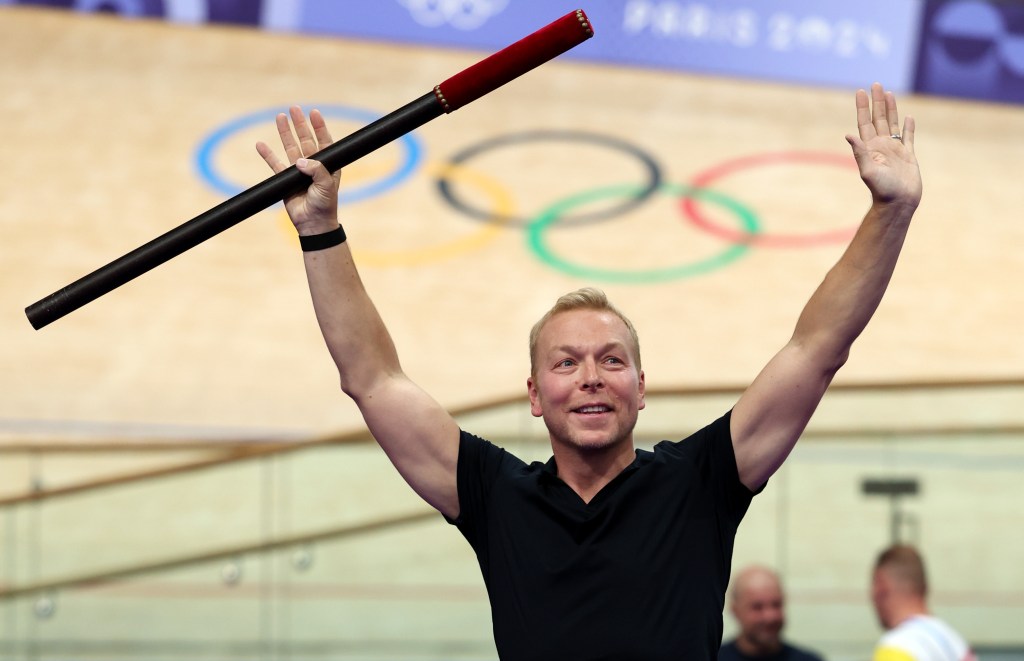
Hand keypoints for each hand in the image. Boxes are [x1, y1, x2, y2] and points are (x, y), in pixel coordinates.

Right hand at [255, 106, 341, 233]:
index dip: (319, 127)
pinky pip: (275, 164)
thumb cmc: (325, 205)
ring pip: (290, 147)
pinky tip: (260, 144)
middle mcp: (313, 165)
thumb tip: (300, 160)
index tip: (314, 112)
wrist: (313, 223)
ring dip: (285, 133)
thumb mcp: (326, 186)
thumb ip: (316, 170)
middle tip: (294, 108)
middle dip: (300, 124)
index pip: (324, 141)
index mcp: (327, 165)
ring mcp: (298, 171)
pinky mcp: (285, 179)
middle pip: (305, 139)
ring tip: (280, 116)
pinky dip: (267, 154)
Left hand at [846, 83, 921, 208]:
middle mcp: (881, 146)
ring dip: (890, 109)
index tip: (860, 91)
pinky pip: (908, 137)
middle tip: (875, 84)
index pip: (865, 122)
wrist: (899, 203)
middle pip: (878, 118)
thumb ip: (860, 152)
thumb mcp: (868, 171)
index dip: (862, 107)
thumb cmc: (882, 190)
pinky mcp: (908, 156)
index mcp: (870, 148)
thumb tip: (848, 135)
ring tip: (888, 94)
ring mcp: (894, 150)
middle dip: (876, 102)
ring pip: (893, 124)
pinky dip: (908, 127)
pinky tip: (909, 117)